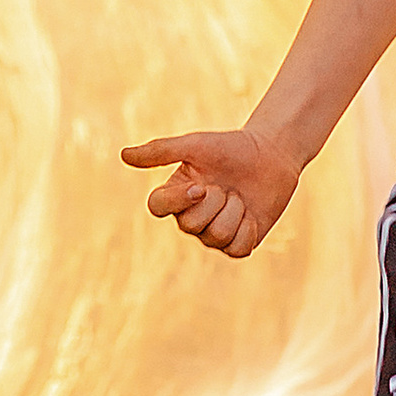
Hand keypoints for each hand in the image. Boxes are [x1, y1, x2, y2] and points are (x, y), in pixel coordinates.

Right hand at [121, 126, 302, 260]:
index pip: (157, 208)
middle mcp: (191, 217)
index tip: (201, 185)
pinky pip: (238, 250)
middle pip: (190, 226)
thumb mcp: (195, 145)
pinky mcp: (239, 244)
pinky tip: (252, 214)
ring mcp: (214, 234)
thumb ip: (161, 151)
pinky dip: (249, 229)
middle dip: (215, 202)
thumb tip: (123, 155)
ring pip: (216, 237)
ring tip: (240, 196)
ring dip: (235, 212)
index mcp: (175, 194)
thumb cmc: (230, 148)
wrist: (271, 154)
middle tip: (227, 186)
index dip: (178, 201)